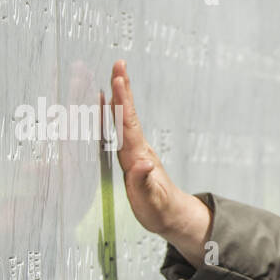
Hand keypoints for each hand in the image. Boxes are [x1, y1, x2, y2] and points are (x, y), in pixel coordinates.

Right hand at [106, 60, 211, 266]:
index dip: (122, 103)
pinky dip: (113, 111)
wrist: (172, 215)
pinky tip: (107, 101)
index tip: (117, 80)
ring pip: (124, 117)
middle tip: (119, 63)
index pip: (128, 125)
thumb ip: (145, 183)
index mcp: (138, 157)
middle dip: (123, 89)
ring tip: (115, 72)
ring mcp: (135, 150)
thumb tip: (143, 165)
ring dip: (119, 95)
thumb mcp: (151, 201)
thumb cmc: (159, 211)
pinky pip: (119, 127)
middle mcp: (137, 149)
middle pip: (127, 114)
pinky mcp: (131, 154)